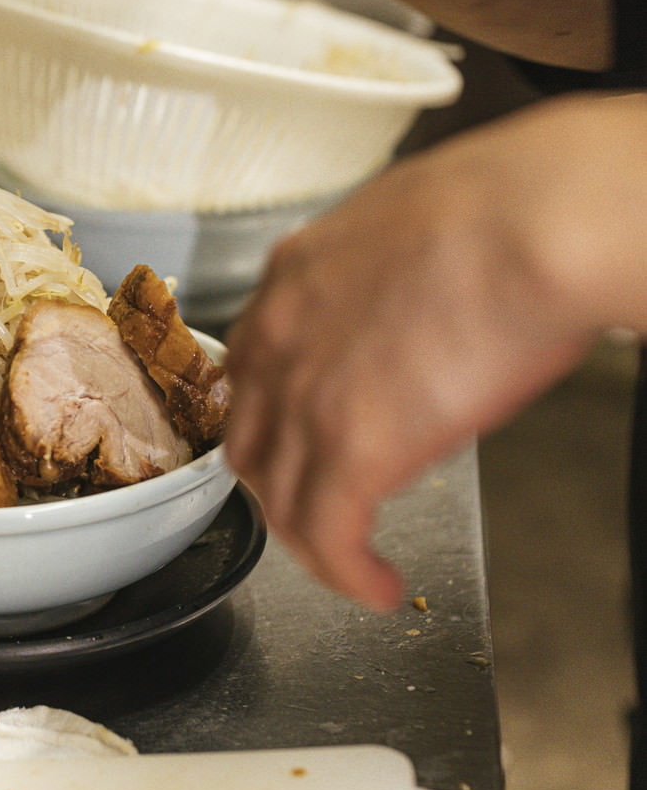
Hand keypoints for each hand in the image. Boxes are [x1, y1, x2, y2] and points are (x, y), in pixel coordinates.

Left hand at [224, 92, 646, 610]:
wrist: (542, 218)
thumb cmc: (512, 203)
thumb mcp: (410, 224)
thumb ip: (384, 277)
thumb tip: (414, 303)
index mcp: (293, 277)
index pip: (248, 366)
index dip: (272, 415)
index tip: (299, 440)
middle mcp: (279, 339)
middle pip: (251, 440)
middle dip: (280, 485)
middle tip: (319, 509)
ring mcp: (308, 397)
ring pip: (279, 498)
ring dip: (310, 541)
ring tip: (349, 563)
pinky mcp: (354, 448)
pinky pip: (328, 535)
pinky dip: (345, 573)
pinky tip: (375, 586)